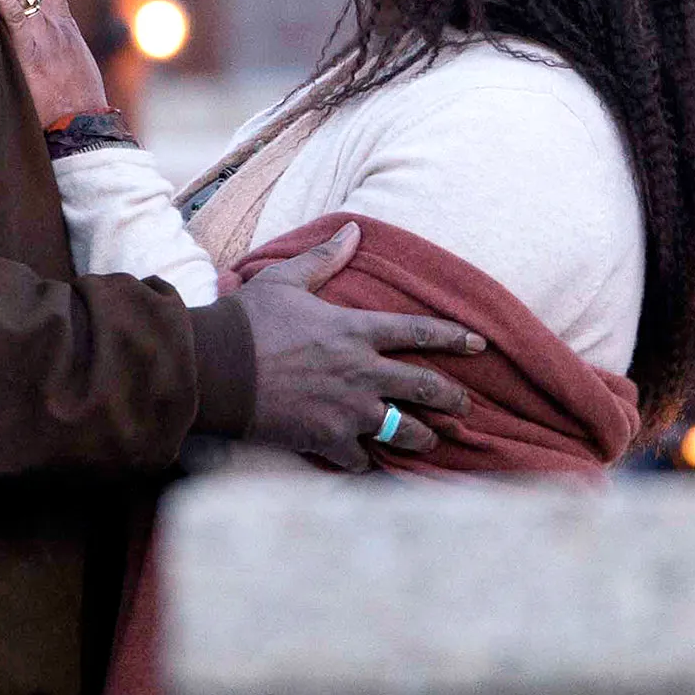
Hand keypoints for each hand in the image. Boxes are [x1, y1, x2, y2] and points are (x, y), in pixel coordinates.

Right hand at [231, 221, 483, 471]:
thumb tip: (353, 232)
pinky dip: (368, 461)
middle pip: (427, 389)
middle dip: (453, 400)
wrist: (216, 369)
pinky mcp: (328, 440)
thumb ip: (324, 259)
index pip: (419, 332)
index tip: (478, 345)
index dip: (454, 337)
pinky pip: (363, 460)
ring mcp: (348, 410)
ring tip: (430, 440)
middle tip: (466, 407)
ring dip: (423, 436)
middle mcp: (362, 372)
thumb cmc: (248, 320)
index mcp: (356, 330)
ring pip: (406, 431)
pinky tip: (371, 462)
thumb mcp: (286, 280)